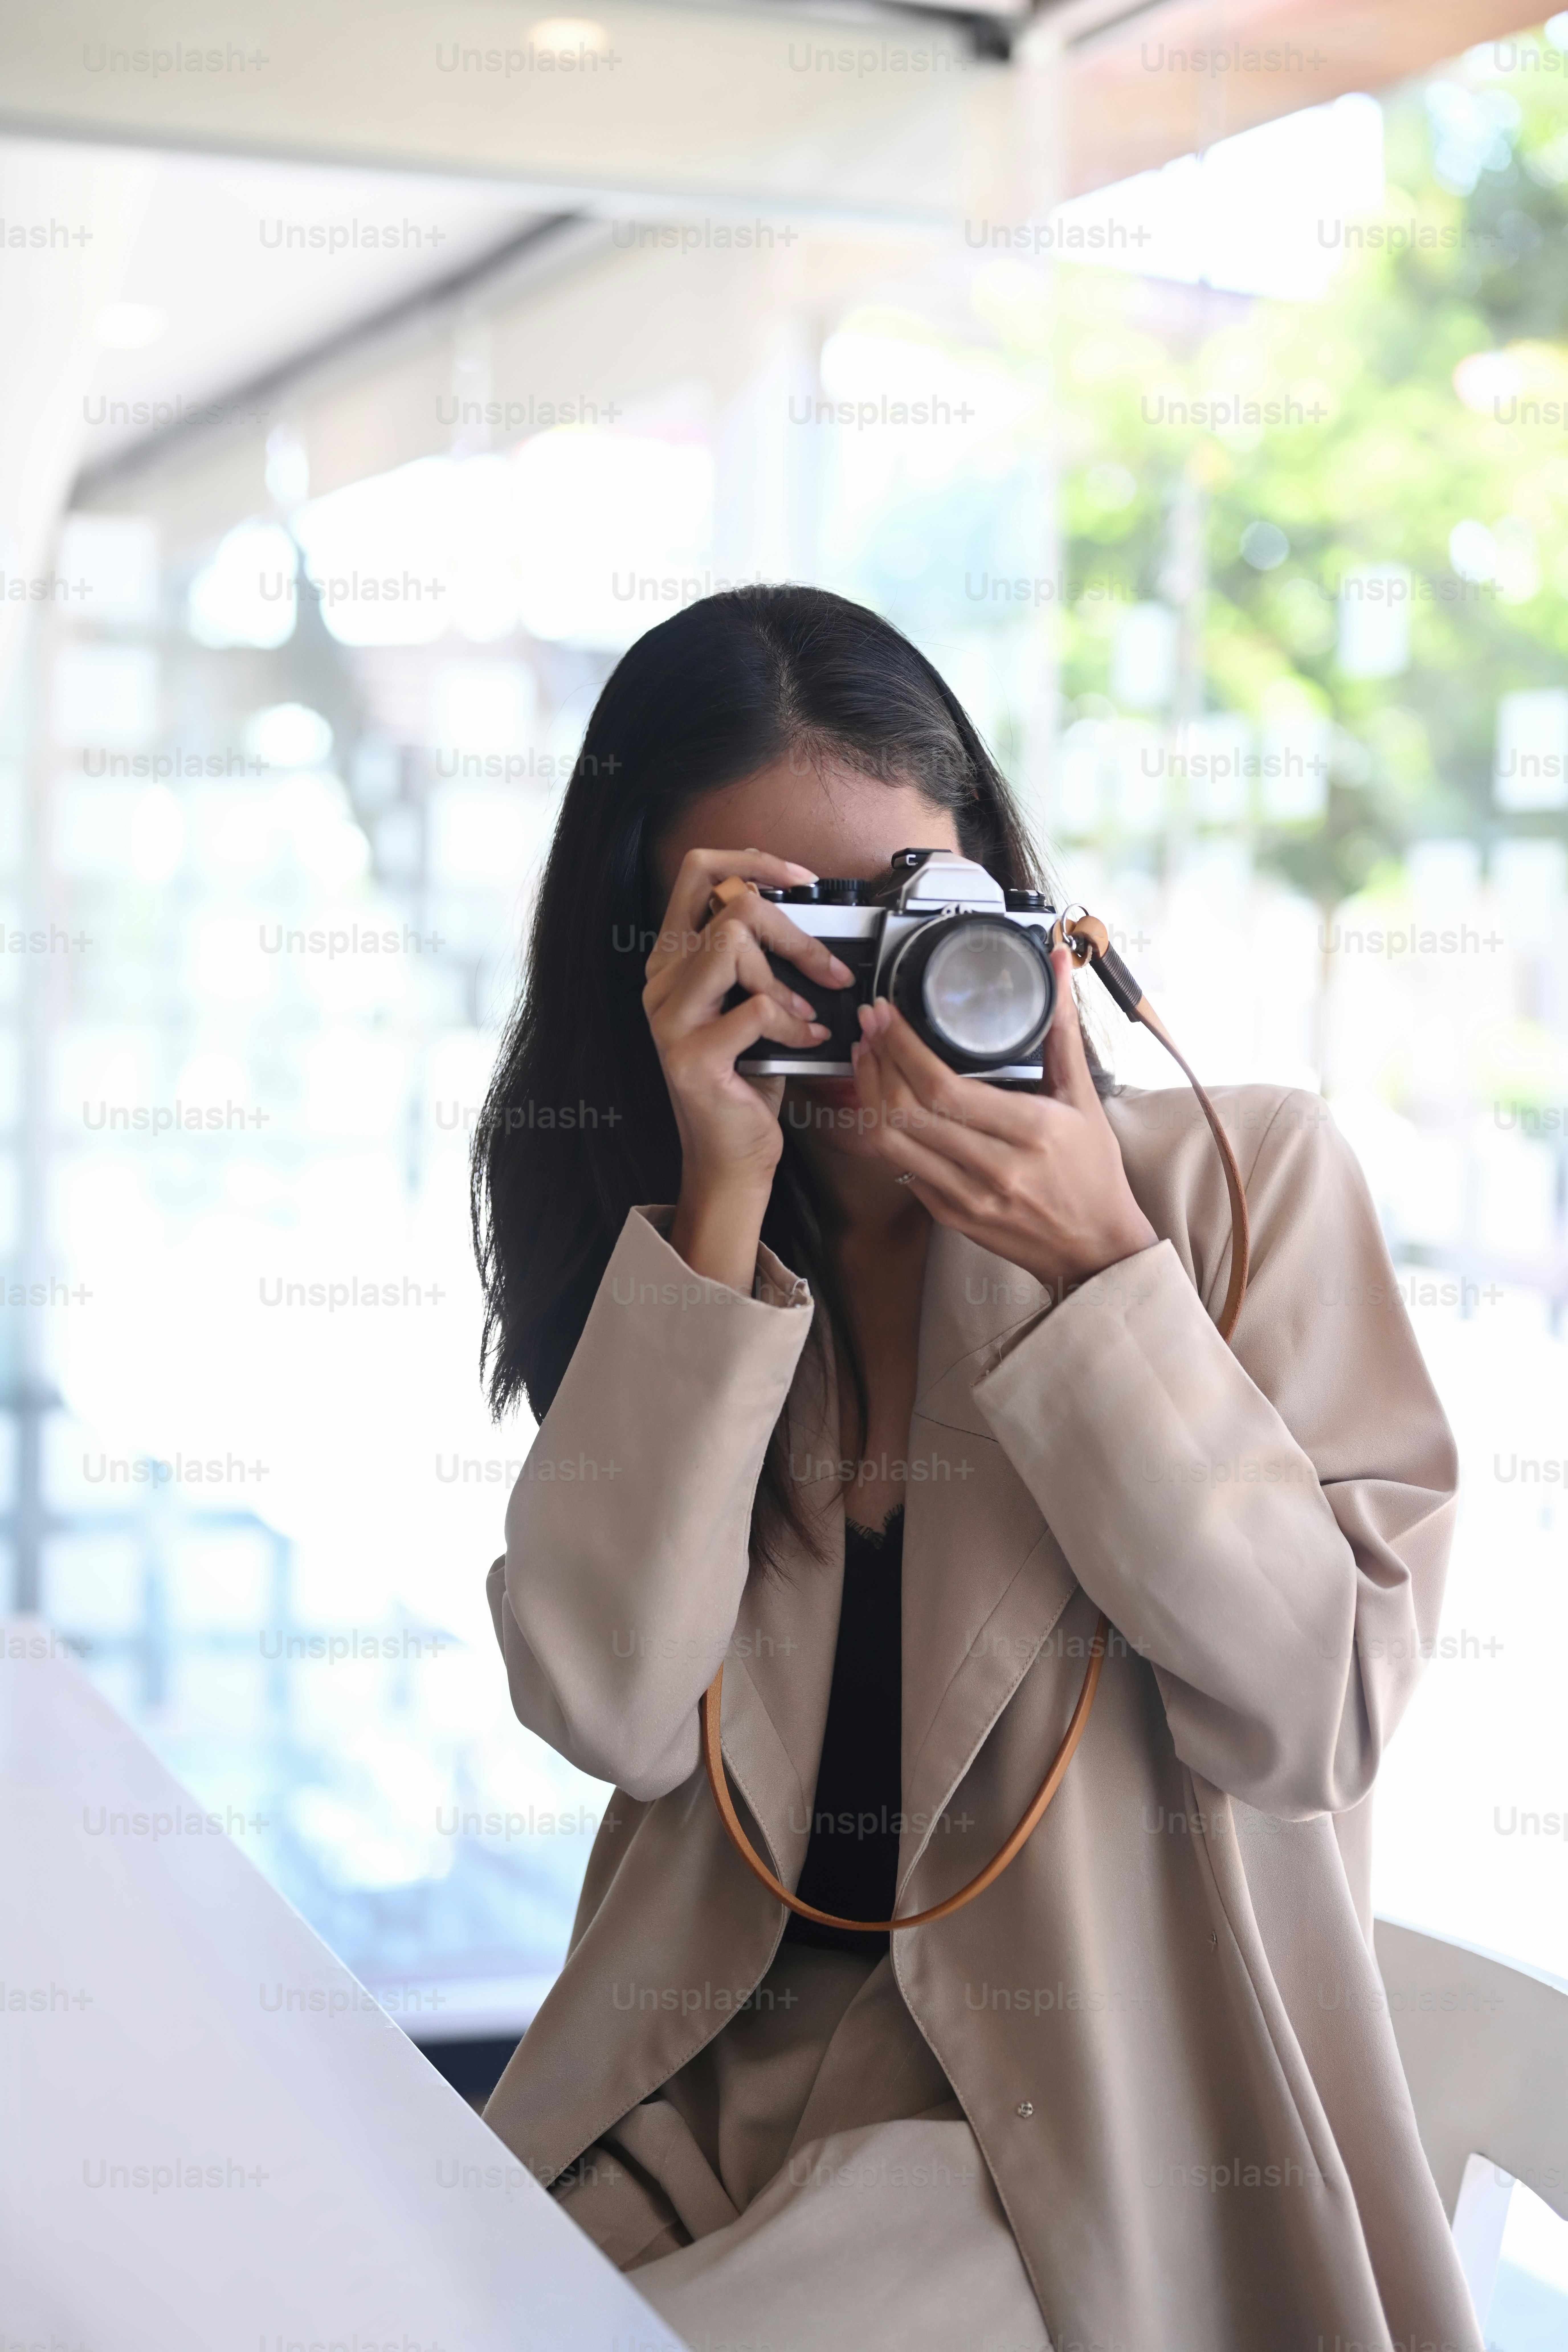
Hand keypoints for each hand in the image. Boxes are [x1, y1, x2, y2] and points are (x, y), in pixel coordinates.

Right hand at [643, 846, 854, 1288]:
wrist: (731, 1156)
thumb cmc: (747, 1078)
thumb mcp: (752, 1004)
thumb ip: (760, 959)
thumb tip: (808, 916)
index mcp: (673, 960)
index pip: (697, 872)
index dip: (752, 861)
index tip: (801, 878)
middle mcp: (661, 982)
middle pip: (730, 906)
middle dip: (794, 931)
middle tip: (829, 969)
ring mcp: (669, 1018)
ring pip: (733, 945)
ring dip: (788, 977)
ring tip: (808, 1012)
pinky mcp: (690, 1055)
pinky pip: (755, 1008)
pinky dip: (792, 1023)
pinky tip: (806, 1041)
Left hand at [849, 946, 1157, 1295]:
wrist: (1096, 1247)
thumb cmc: (1093, 1171)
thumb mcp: (1083, 1098)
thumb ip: (1061, 1029)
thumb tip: (1058, 962)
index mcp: (1030, 1132)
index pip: (944, 1088)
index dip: (903, 1048)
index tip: (886, 1015)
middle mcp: (994, 1168)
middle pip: (907, 1112)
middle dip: (877, 1061)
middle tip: (869, 1026)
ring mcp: (967, 1198)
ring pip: (892, 1143)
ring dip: (869, 1095)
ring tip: (866, 1058)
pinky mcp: (950, 1216)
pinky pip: (902, 1169)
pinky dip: (885, 1131)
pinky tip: (881, 1102)